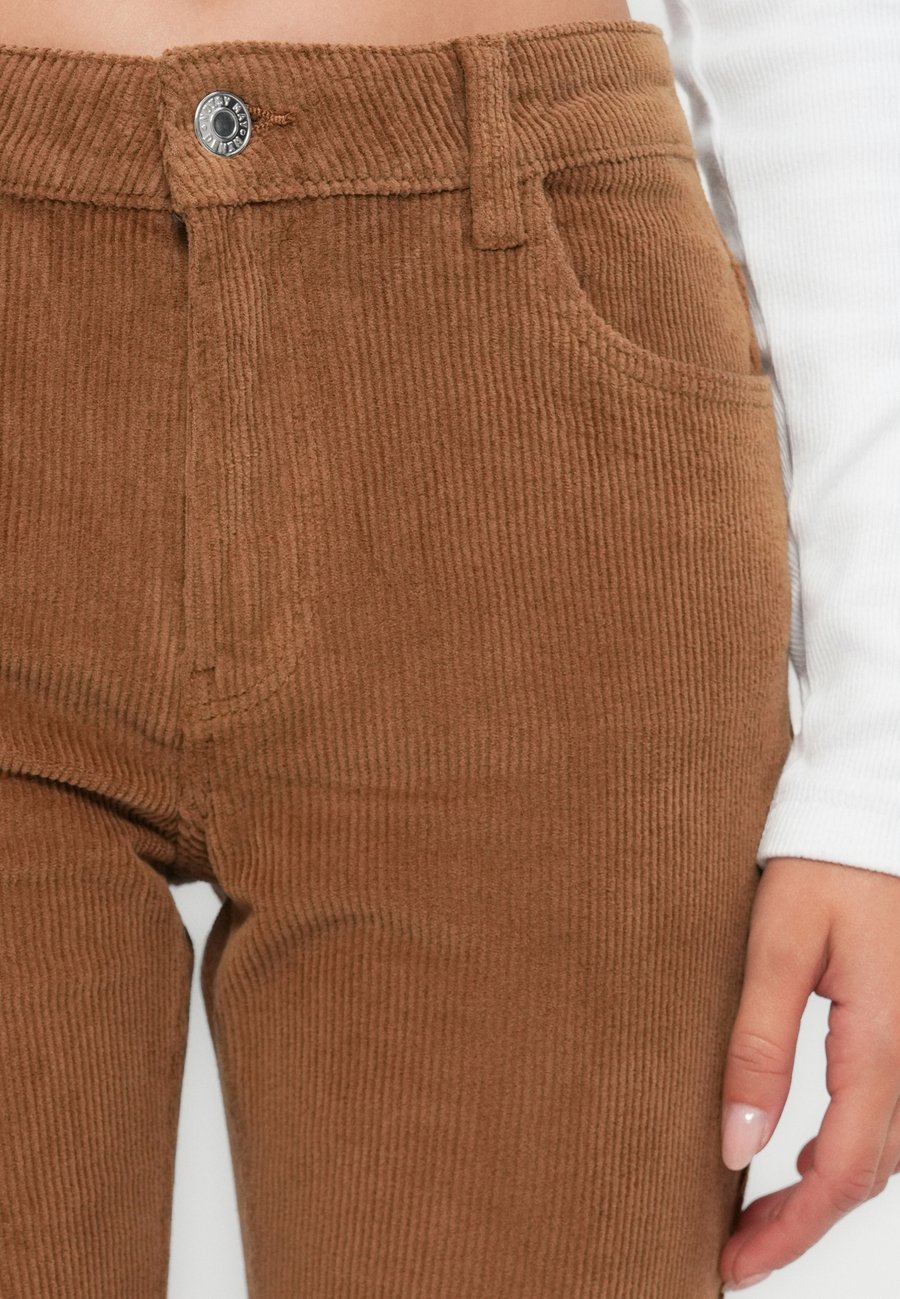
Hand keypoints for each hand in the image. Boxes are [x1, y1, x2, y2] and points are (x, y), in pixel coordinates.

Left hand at [718, 855, 899, 1291]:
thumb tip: (739, 1144)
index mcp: (881, 1041)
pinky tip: (804, 1152)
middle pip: (865, 1175)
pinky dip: (845, 1153)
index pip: (842, 1172)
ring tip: (759, 1215)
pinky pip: (885, 1115)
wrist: (869, 816)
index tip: (735, 1264)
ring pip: (880, 1151)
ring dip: (823, 1193)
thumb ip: (760, 1044)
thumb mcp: (780, 946)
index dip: (790, 1230)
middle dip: (802, 1225)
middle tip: (736, 1251)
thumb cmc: (826, 867)